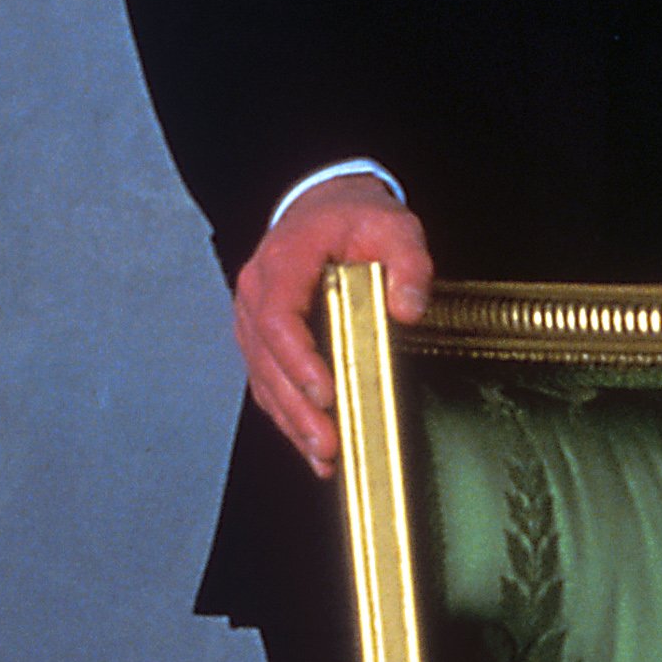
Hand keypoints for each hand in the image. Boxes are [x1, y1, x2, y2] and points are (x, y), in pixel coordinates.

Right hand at [232, 180, 433, 478]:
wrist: (325, 205)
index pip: (278, 318)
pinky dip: (287, 416)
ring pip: (263, 378)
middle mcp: (256, 292)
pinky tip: (311, 446)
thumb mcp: (394, 227)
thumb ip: (409, 264)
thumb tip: (409, 309)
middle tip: (328, 443)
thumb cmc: (355, 217)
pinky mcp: (261, 338)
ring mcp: (252, 316)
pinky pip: (267, 381)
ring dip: (291, 421)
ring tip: (323, 457)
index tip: (325, 393)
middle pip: (266, 360)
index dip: (298, 361)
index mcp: (282, 262)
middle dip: (297, 408)